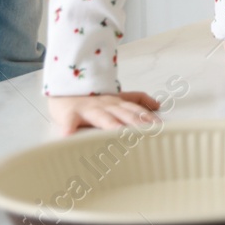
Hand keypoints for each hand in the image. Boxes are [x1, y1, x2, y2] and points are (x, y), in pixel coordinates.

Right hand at [47, 91, 161, 134]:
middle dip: (136, 123)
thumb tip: (157, 104)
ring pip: (102, 117)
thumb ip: (136, 100)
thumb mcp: (117, 98)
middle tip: (148, 133)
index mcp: (117, 103)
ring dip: (111, 125)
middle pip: (124, 114)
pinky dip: (69, 128)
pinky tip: (69, 136)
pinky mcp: (70, 113)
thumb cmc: (92, 100)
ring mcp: (88, 109)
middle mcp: (106, 105)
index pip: (136, 110)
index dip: (148, 118)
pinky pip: (69, 121)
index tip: (160, 127)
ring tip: (120, 134)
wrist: (64, 89)